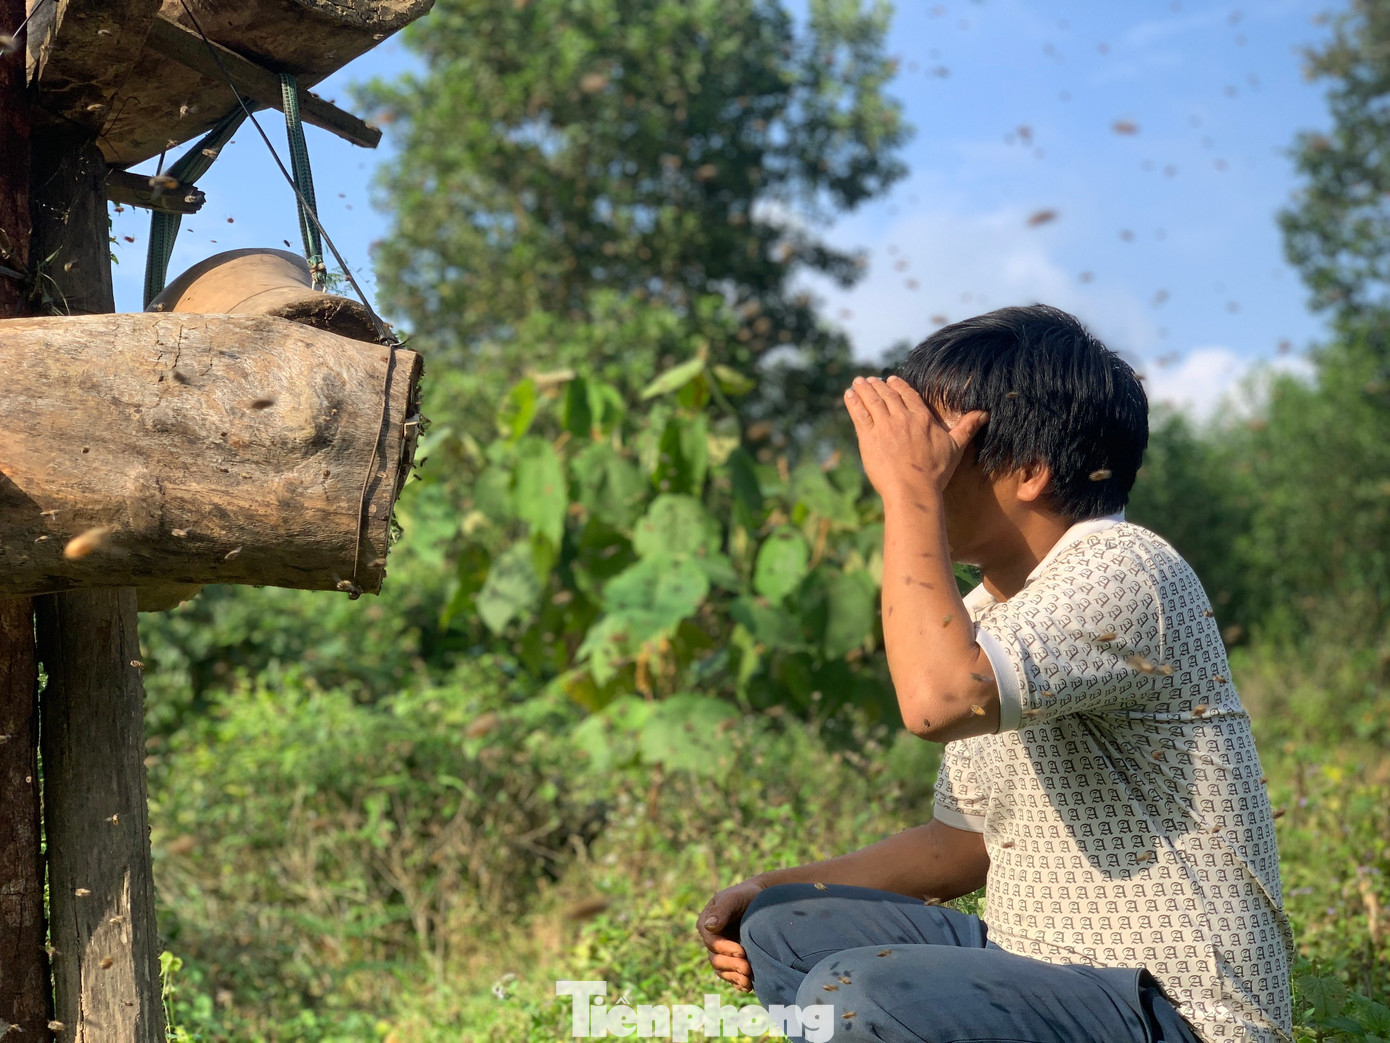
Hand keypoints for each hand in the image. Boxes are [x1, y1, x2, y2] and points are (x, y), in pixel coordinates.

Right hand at [697, 877, 764, 992]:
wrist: (762, 901)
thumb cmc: (746, 895)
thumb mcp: (734, 898)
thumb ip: (722, 910)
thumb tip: (709, 926)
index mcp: (706, 924)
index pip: (712, 942)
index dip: (725, 949)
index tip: (742, 951)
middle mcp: (712, 940)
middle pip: (716, 959)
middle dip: (731, 965)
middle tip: (747, 968)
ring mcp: (722, 952)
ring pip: (722, 970)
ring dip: (734, 977)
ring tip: (748, 981)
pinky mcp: (732, 960)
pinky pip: (731, 976)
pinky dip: (737, 983)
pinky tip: (747, 987)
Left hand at [843, 376, 987, 501]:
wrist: (913, 490)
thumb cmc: (936, 472)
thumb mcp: (956, 447)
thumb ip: (967, 427)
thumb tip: (985, 413)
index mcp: (922, 418)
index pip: (908, 394)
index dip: (898, 385)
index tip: (891, 379)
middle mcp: (902, 418)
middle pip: (887, 395)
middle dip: (878, 385)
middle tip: (869, 379)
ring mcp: (884, 427)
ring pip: (872, 401)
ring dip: (864, 390)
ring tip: (858, 382)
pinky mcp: (868, 438)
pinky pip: (859, 414)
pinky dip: (853, 403)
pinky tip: (849, 395)